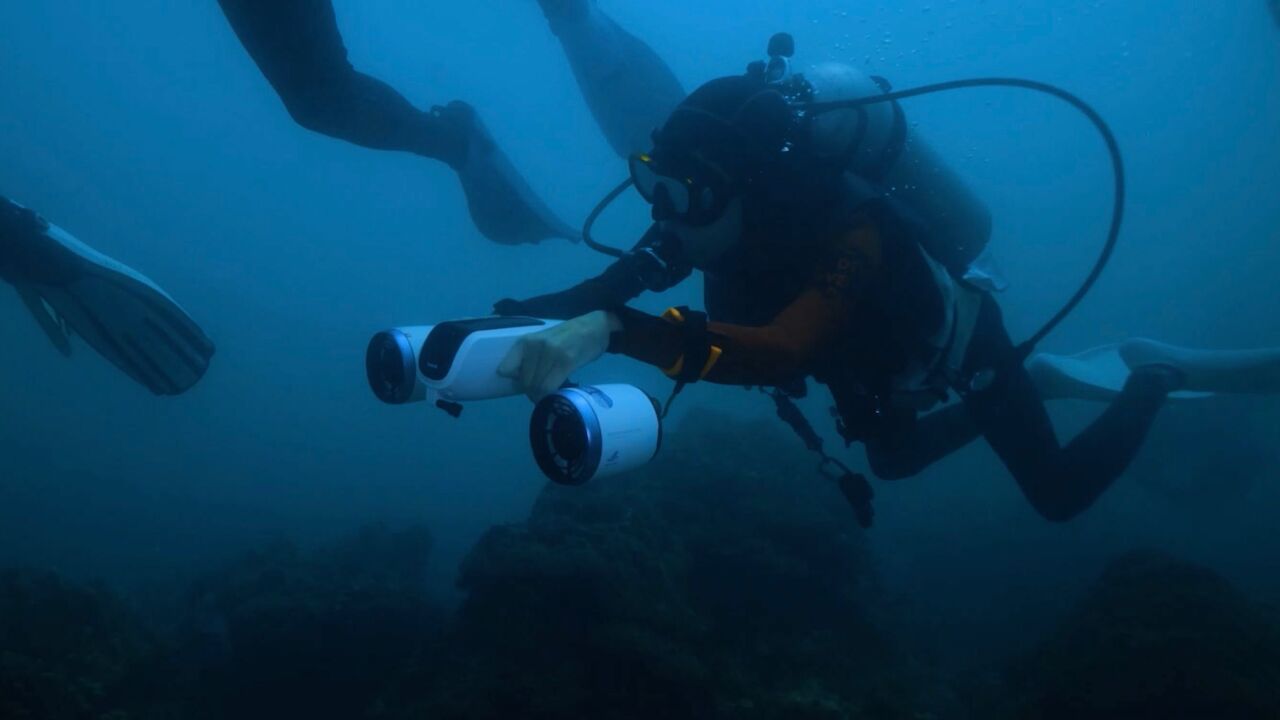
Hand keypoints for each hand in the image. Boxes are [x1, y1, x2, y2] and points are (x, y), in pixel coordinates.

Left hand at [498, 310, 618, 401]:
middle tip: (541, 392)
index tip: (524, 383)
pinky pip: (550, 386)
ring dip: (542, 395)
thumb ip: (528, 359)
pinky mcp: (566, 361)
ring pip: (537, 386)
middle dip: (531, 391)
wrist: (595, 327)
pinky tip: (556, 392)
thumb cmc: (567, 337)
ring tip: (549, 392)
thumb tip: (517, 381)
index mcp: (525, 341)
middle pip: (525, 382)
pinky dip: (551, 394)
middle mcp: (535, 345)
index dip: (514, 381)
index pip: (505, 369)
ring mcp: (551, 352)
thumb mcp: (541, 343)